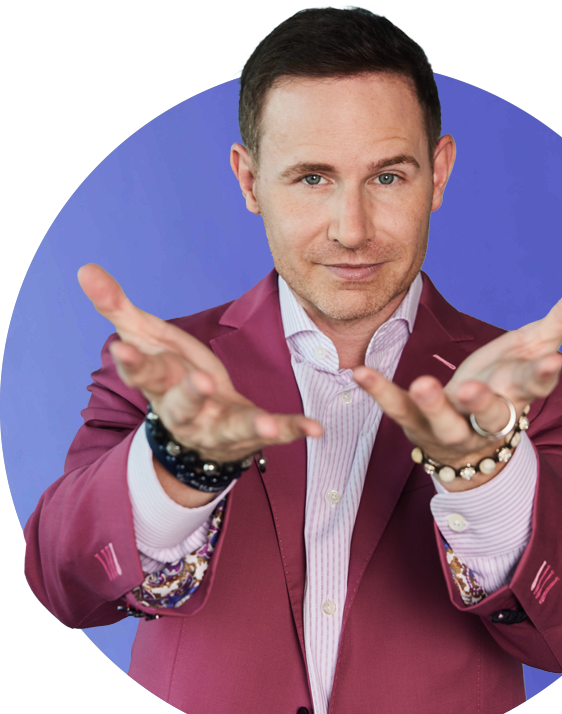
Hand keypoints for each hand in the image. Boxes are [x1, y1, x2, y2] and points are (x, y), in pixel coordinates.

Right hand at [78, 264, 321, 469]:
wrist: (194, 431)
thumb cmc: (171, 377)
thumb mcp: (149, 340)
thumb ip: (120, 309)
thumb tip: (84, 268)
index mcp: (160, 384)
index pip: (143, 373)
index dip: (133, 363)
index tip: (122, 348)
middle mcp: (185, 411)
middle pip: (184, 403)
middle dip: (192, 393)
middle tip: (201, 381)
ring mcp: (218, 425)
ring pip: (230, 425)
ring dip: (248, 423)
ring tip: (265, 421)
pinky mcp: (248, 433)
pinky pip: (272, 433)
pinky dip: (291, 430)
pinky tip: (314, 428)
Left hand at [353, 281, 561, 489]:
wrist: (470, 438)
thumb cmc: (503, 386)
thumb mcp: (531, 350)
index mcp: (517, 397)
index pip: (534, 388)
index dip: (542, 377)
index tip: (553, 360)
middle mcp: (484, 418)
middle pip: (490, 415)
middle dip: (483, 403)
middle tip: (473, 388)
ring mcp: (448, 426)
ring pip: (442, 422)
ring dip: (432, 404)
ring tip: (421, 384)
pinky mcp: (415, 424)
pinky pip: (396, 410)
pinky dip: (380, 392)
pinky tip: (360, 372)